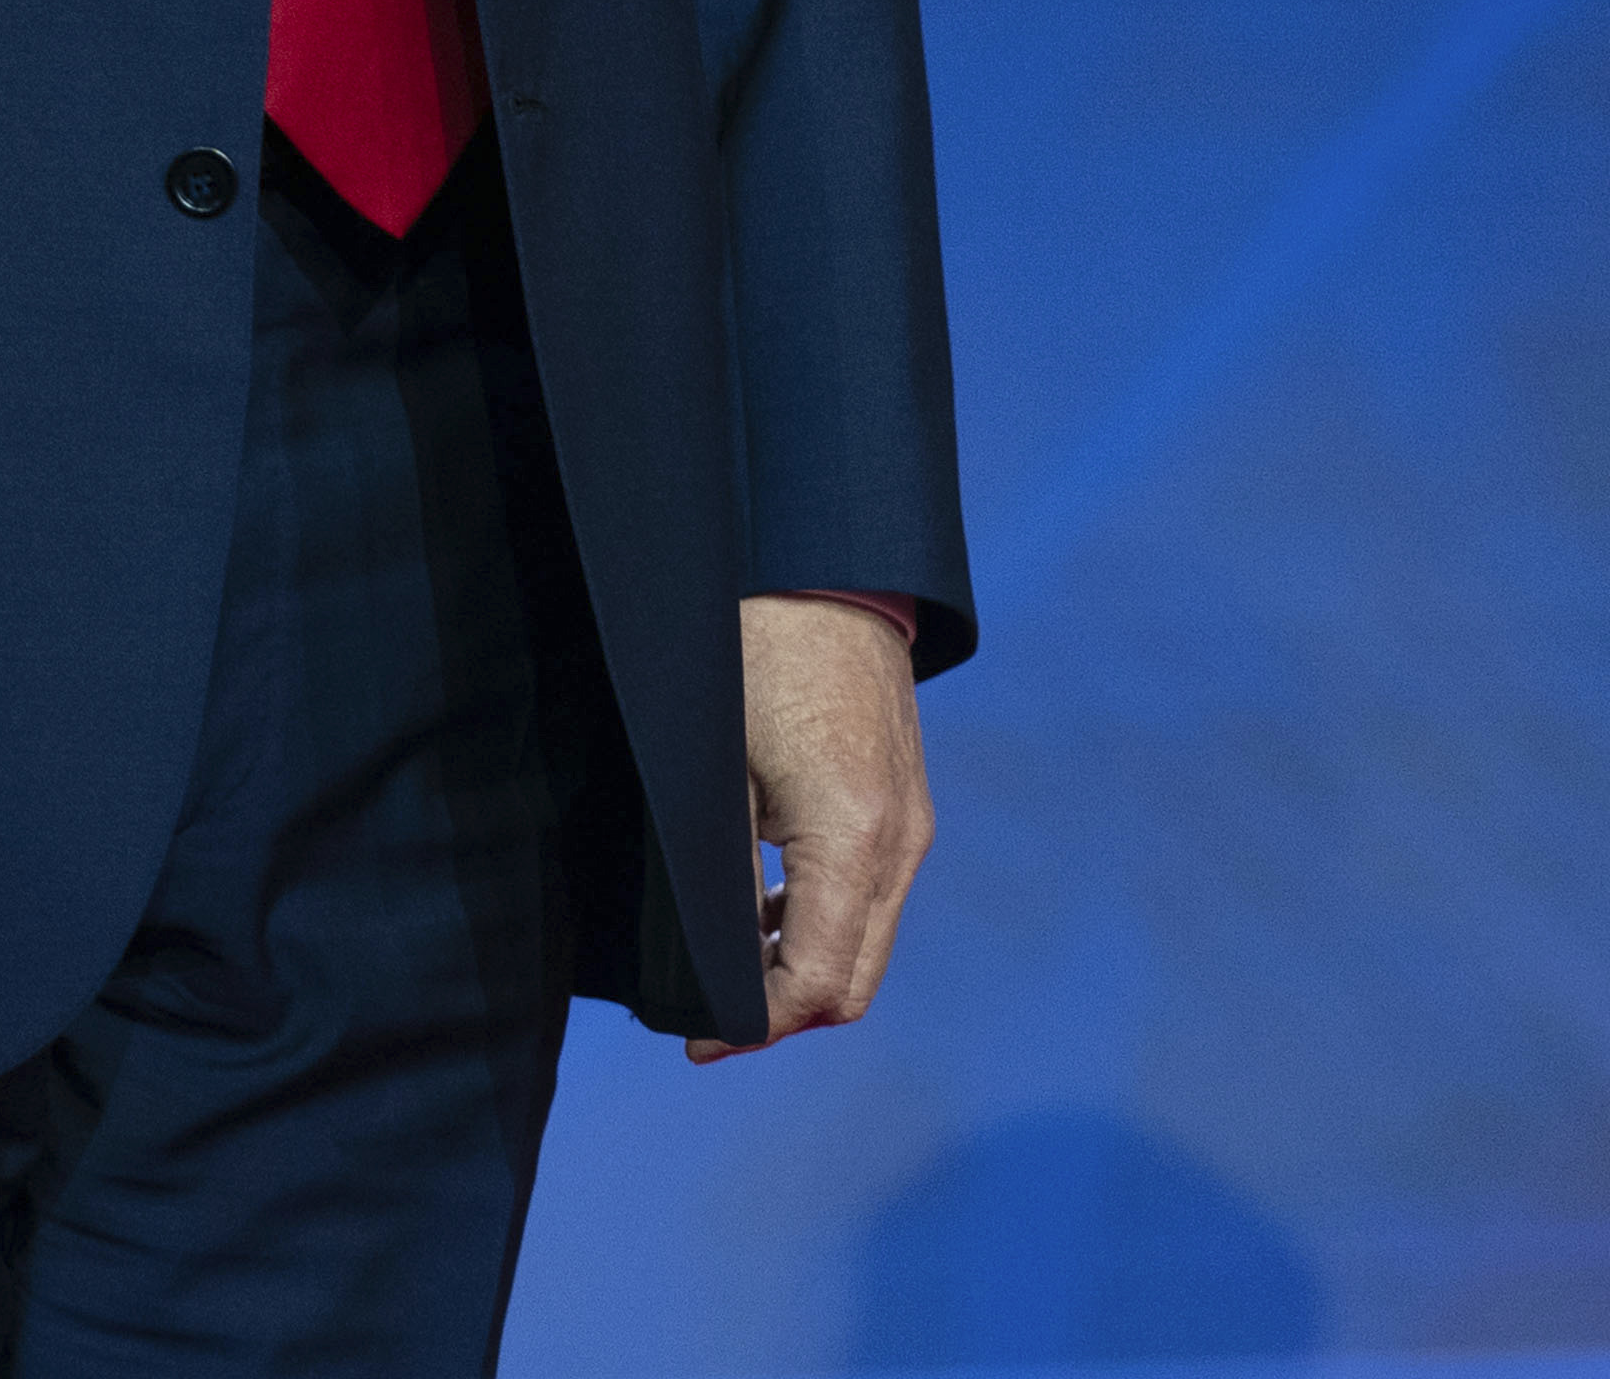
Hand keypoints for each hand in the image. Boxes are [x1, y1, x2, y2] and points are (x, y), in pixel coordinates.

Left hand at [691, 594, 931, 1058]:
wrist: (824, 572)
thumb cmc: (755, 656)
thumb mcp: (719, 776)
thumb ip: (727, 878)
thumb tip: (717, 961)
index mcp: (855, 838)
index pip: (820, 982)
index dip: (758, 1023)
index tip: (697, 1037)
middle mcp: (901, 842)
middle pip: (855, 980)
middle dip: (784, 1016)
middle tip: (709, 1025)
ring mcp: (912, 824)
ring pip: (867, 942)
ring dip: (805, 974)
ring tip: (728, 980)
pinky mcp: (905, 805)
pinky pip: (872, 897)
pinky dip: (824, 927)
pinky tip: (765, 920)